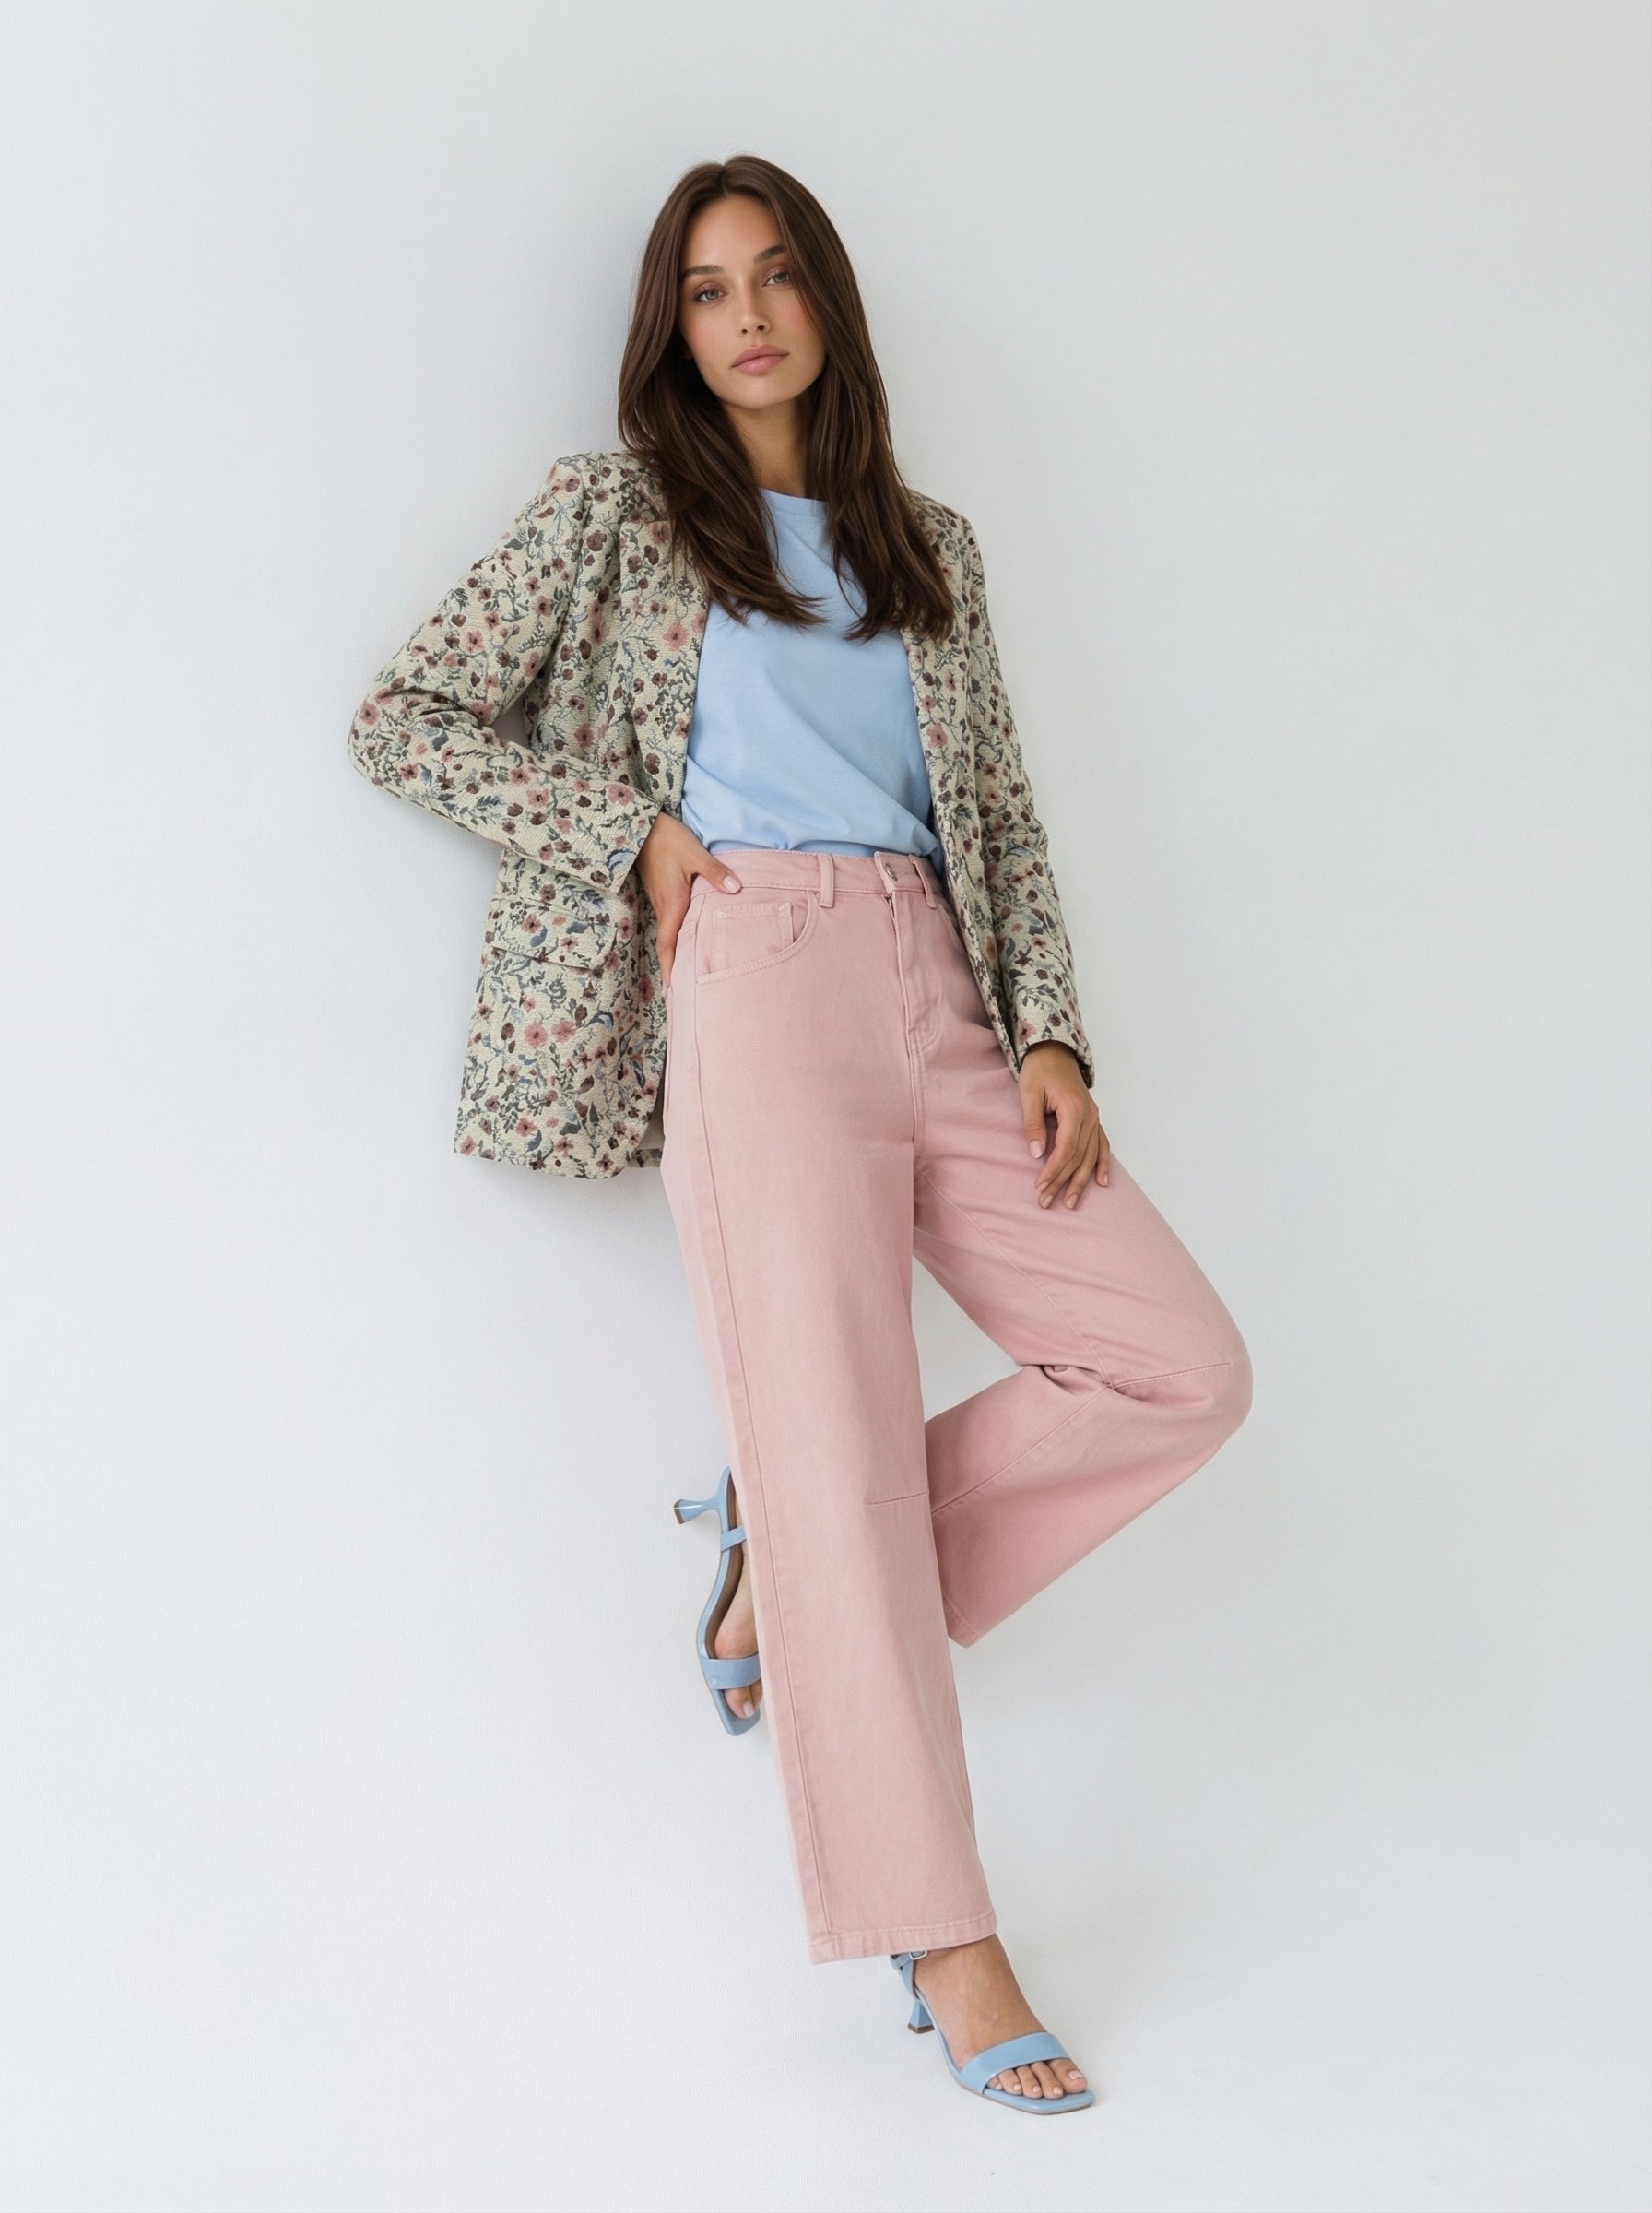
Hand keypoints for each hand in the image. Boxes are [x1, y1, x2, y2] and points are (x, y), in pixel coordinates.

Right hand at [639, 813, 741, 989]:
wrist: (641, 825)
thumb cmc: (668, 839)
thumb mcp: (694, 853)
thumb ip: (715, 872)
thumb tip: (736, 889)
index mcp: (672, 904)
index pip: (669, 945)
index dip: (671, 969)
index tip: (673, 993)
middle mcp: (665, 907)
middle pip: (668, 946)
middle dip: (673, 971)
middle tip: (681, 994)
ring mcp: (661, 901)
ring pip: (669, 935)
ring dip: (675, 955)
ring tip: (686, 975)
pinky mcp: (663, 893)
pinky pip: (670, 922)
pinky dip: (676, 938)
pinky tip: (687, 941)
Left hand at [1020, 1042, 1109, 1208]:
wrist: (1054, 1051)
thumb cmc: (1039, 1070)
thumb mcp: (1029, 1094)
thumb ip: (1033, 1124)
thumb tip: (1036, 1154)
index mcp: (1074, 1109)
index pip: (1065, 1149)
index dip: (1053, 1170)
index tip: (1040, 1187)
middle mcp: (1089, 1116)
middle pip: (1078, 1157)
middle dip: (1062, 1181)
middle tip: (1047, 1202)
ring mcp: (1094, 1118)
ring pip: (1090, 1155)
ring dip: (1081, 1180)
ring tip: (1071, 1202)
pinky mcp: (1093, 1119)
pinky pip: (1102, 1145)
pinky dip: (1102, 1164)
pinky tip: (1102, 1182)